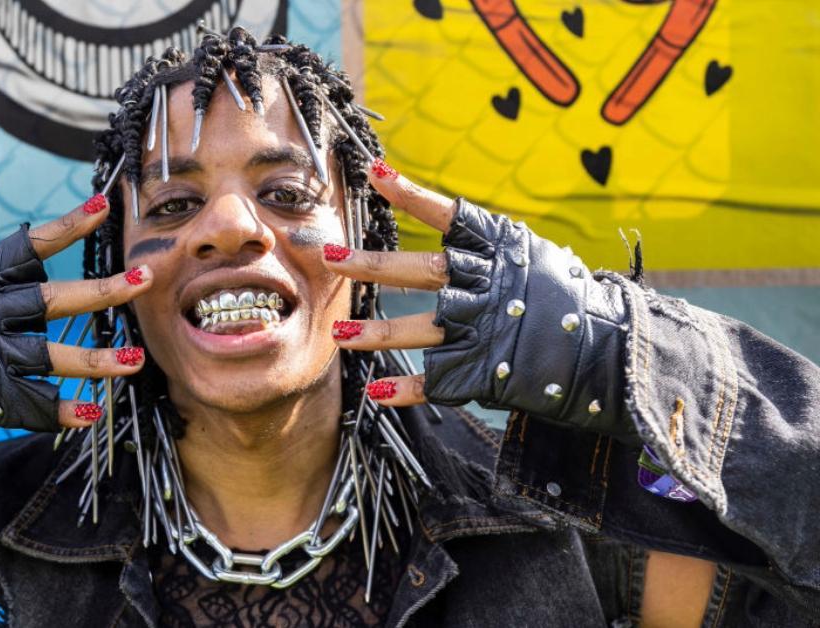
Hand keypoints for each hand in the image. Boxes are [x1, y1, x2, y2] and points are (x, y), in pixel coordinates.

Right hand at [0, 194, 151, 457]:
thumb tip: (17, 273)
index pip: (31, 245)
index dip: (69, 226)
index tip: (103, 205)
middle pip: (58, 299)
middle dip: (106, 290)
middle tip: (145, 278)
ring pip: (55, 355)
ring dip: (99, 358)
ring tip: (136, 360)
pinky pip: (33, 404)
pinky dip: (64, 412)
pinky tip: (92, 414)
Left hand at [325, 160, 632, 437]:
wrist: (618, 348)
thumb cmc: (571, 299)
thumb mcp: (534, 259)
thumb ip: (488, 252)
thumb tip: (449, 233)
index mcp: (501, 250)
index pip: (448, 214)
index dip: (409, 193)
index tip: (372, 173)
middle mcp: (487, 284)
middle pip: (418, 271)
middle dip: (369, 264)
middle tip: (327, 254)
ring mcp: (485, 328)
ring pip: (418, 328)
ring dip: (375, 332)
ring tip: (339, 334)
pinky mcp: (488, 370)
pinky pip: (438, 380)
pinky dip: (407, 387)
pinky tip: (378, 392)